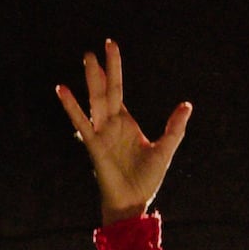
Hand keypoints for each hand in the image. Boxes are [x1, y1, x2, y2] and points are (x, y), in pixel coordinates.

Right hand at [55, 39, 191, 224]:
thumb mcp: (165, 149)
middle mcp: (111, 124)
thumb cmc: (146, 180)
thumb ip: (175, 127)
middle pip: (106, 90)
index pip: (117, 89)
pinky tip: (62, 90)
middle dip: (102, 69)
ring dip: (92, 79)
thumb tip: (186, 105)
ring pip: (96, 100)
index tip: (110, 46)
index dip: (114, 68)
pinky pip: (82, 122)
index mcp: (124, 122)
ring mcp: (101, 134)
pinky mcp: (95, 146)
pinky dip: (71, 107)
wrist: (134, 203)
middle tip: (98, 47)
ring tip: (88, 57)